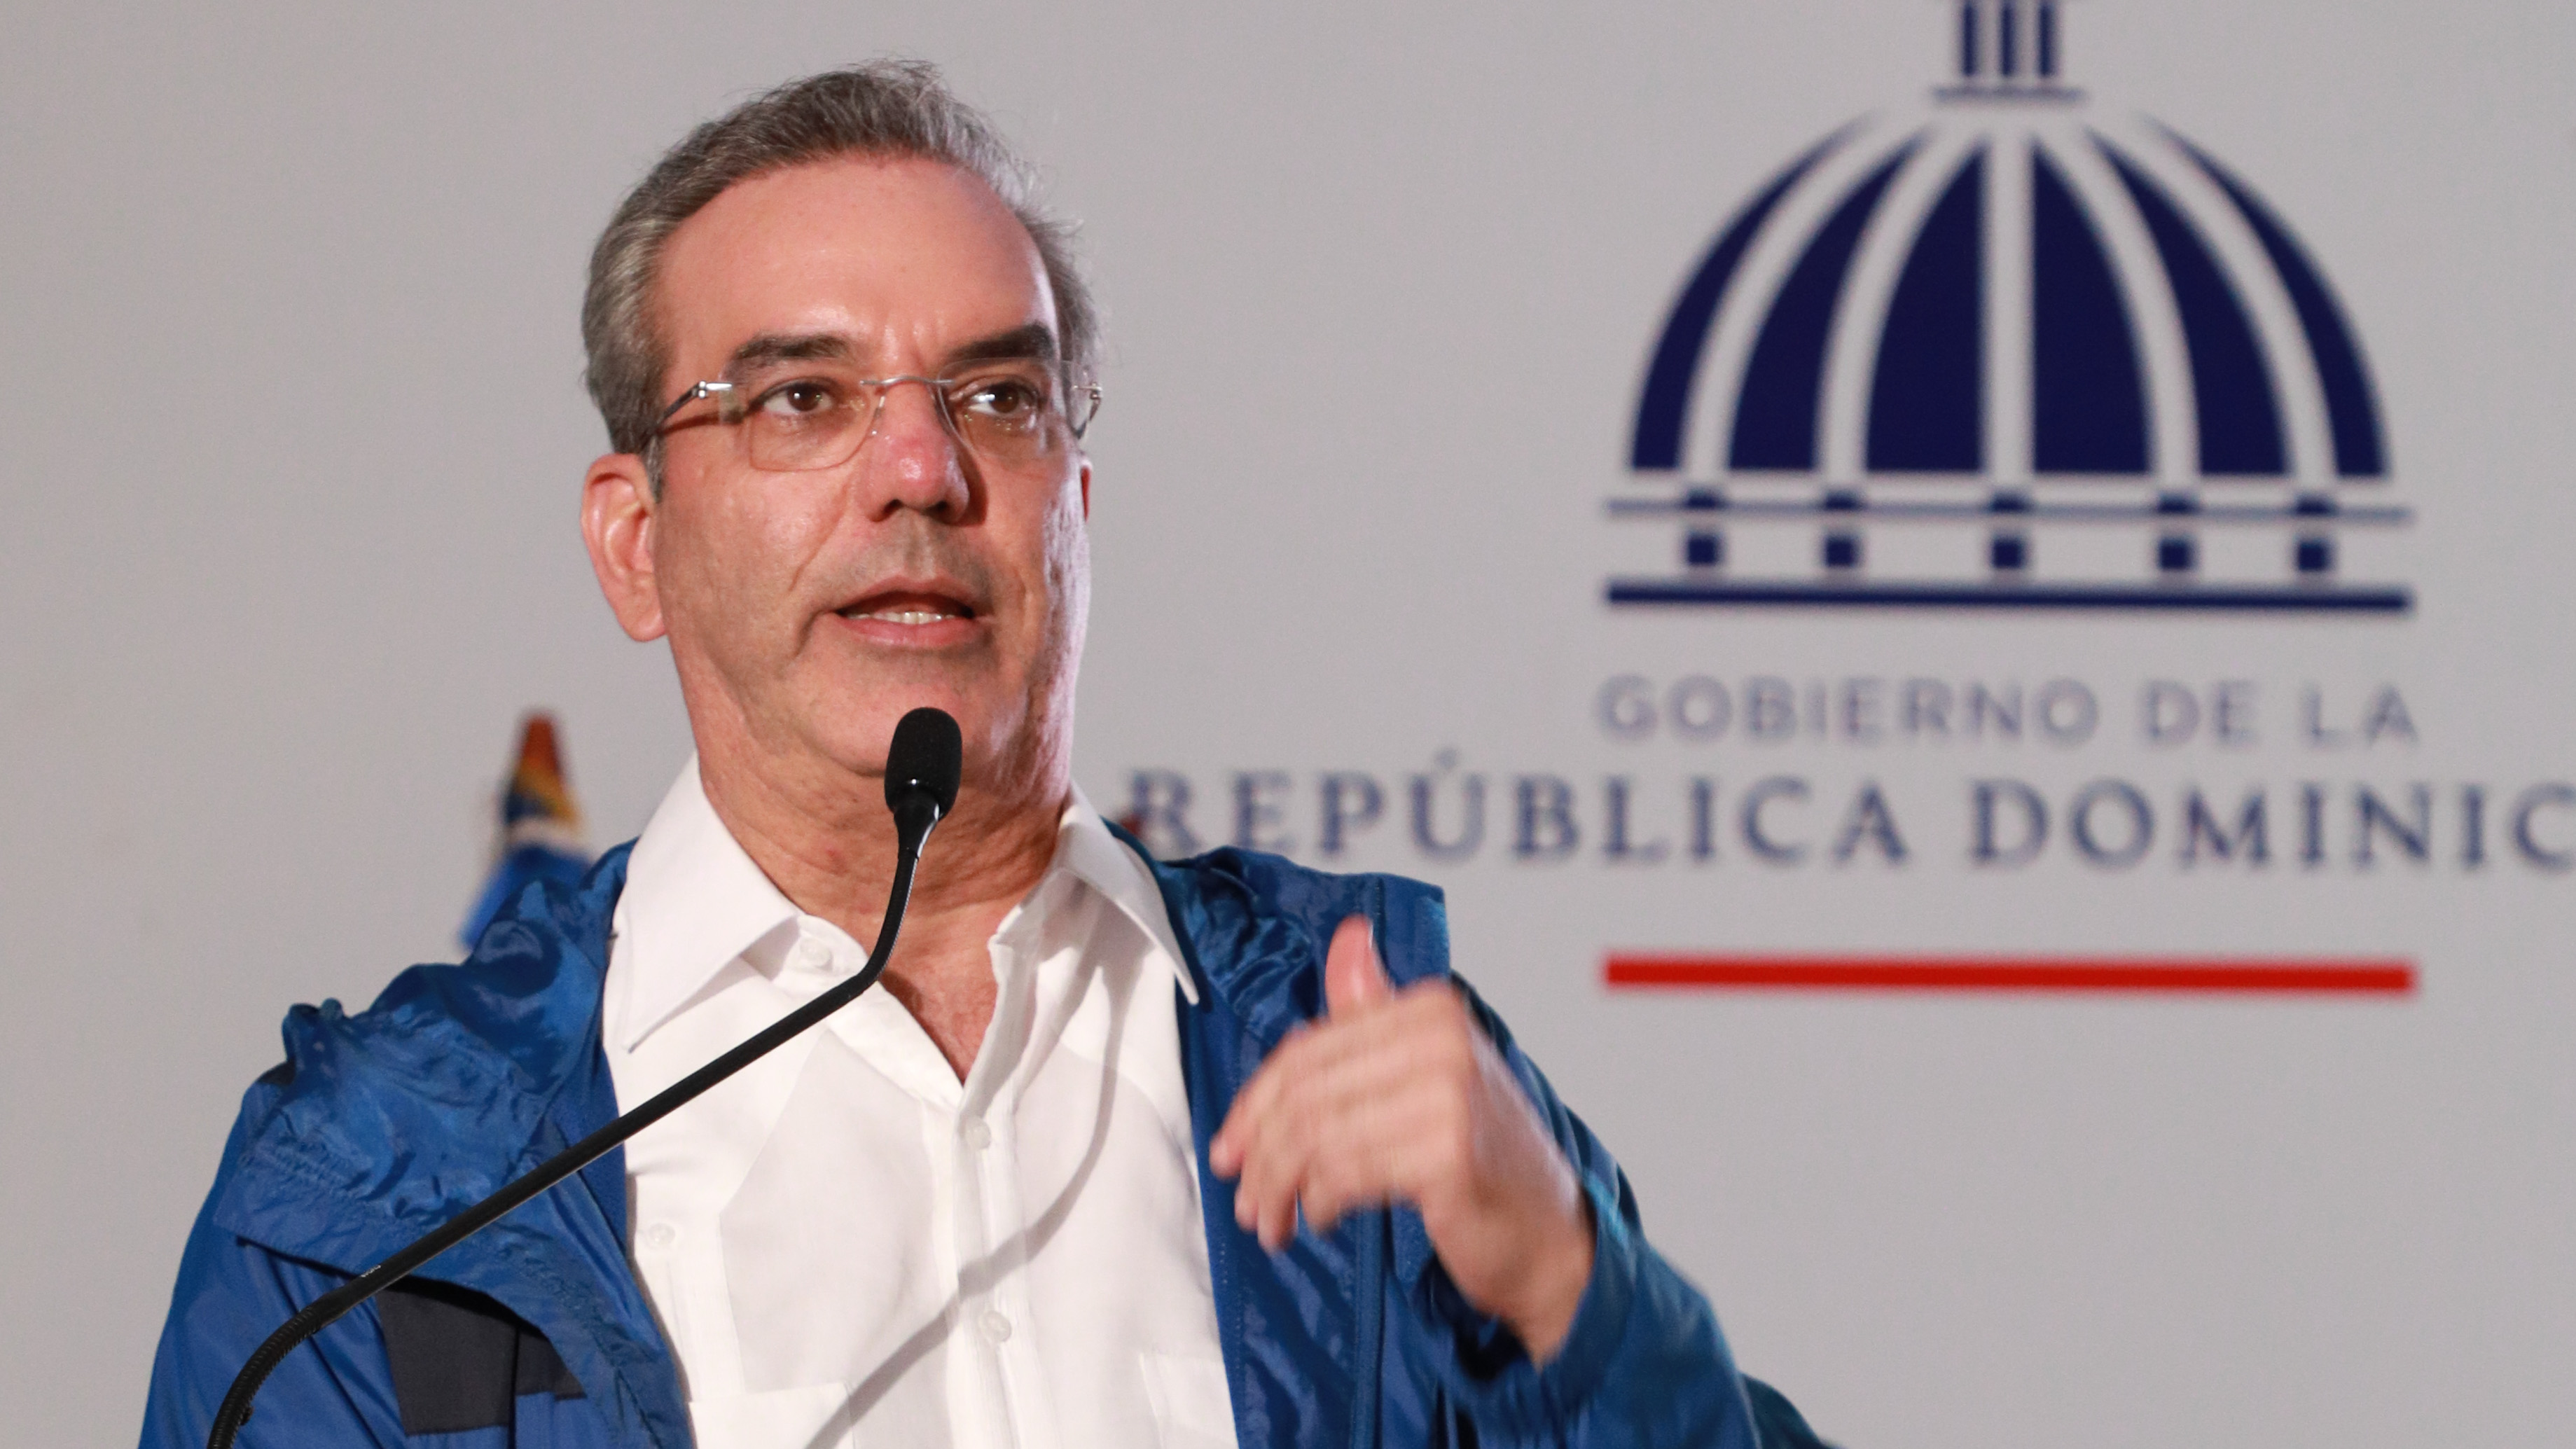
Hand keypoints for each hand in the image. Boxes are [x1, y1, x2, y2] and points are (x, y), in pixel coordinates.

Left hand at [1208, 915, 1595, 1359]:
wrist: (1549, 1235)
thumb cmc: (1483, 1159)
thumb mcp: (1429, 1071)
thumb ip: (1377, 1010)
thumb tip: (1348, 936)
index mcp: (1432, 1008)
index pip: (1309, 1048)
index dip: (1255, 1103)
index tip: (1230, 1147)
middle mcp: (1442, 1039)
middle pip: (1307, 1093)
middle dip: (1261, 1153)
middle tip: (1244, 1197)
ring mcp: (1449, 1094)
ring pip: (1318, 1135)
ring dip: (1279, 1187)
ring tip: (1271, 1220)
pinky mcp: (1448, 1153)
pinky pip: (1345, 1173)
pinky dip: (1318, 1202)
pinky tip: (1319, 1218)